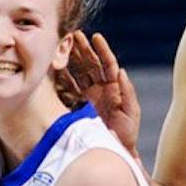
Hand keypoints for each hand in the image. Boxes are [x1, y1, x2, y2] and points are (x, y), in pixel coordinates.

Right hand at [70, 31, 140, 154]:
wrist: (114, 151)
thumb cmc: (127, 133)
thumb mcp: (131, 112)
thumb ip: (127, 92)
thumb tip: (121, 71)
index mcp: (113, 87)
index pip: (107, 64)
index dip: (102, 50)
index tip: (95, 36)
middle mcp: (99, 88)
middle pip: (89, 64)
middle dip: (82, 48)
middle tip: (73, 34)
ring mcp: (87, 96)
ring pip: (77, 72)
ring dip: (70, 59)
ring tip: (61, 45)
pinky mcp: (76, 105)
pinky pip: (67, 88)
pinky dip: (61, 78)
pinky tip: (53, 68)